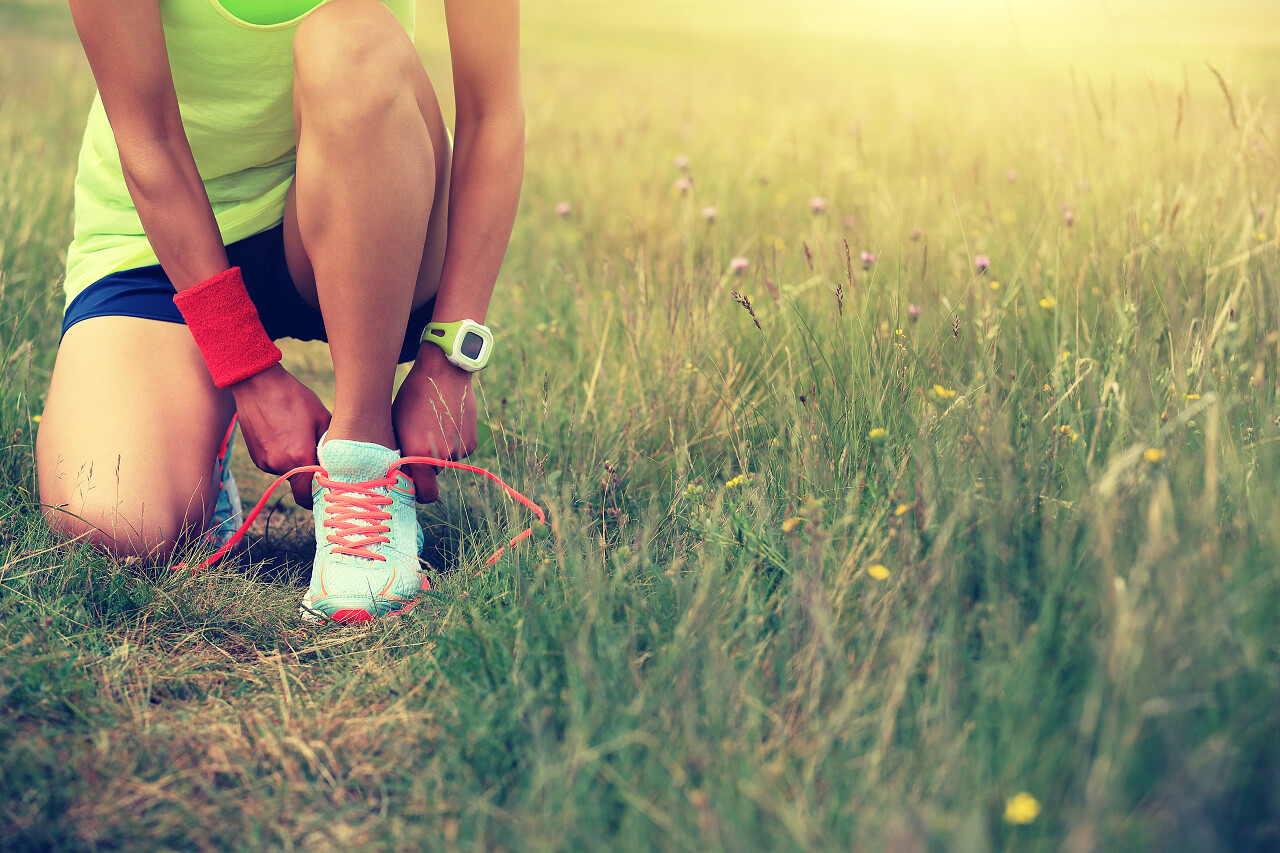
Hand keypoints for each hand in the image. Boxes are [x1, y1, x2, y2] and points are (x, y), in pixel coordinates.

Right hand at [230, 364, 331, 506]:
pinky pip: (275, 464)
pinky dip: (282, 456)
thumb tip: (337, 463)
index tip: (327, 487)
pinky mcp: (256, 457)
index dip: (318, 495)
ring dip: (295, 463)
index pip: (307, 496)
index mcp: (298, 458)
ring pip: (287, 473)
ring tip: (297, 436)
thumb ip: (330, 447)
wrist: (257, 384)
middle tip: (317, 456)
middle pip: (299, 483)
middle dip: (310, 475)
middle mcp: (279, 465)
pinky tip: (284, 434)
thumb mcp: (323, 418)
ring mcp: (264, 462)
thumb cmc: (294, 398)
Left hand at [392, 346, 477, 501]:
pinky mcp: (471, 443)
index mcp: (417, 455)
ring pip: (446, 461)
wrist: (442, 373)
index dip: (420, 493)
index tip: (415, 486)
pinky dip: (454, 441)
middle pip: (433, 474)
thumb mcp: (396, 426)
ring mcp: (458, 450)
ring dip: (440, 450)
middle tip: (421, 437)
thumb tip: (401, 477)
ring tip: (434, 423)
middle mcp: (440, 457)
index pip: (425, 494)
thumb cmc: (411, 398)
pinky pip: (459, 451)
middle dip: (426, 463)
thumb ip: (400, 454)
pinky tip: (448, 421)